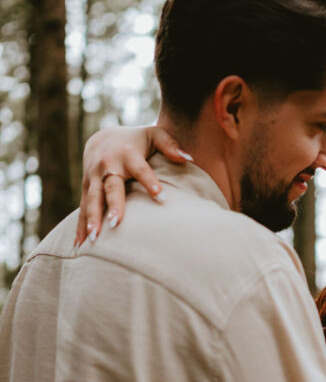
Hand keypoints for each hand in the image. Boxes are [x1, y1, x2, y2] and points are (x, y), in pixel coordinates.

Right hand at [75, 125, 191, 245]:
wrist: (102, 139)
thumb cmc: (136, 140)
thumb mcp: (154, 135)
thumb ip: (170, 145)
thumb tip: (188, 158)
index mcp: (127, 154)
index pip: (140, 169)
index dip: (150, 181)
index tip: (161, 197)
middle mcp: (107, 166)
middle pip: (111, 187)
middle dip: (113, 205)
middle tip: (116, 223)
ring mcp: (94, 178)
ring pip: (92, 200)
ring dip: (93, 219)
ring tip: (94, 239)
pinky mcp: (86, 189)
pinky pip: (82, 209)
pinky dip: (80, 227)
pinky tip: (80, 246)